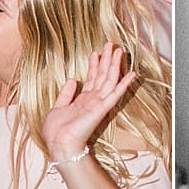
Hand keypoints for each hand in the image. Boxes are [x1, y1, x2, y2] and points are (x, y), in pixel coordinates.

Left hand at [41, 44, 137, 161]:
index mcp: (82, 100)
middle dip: (107, 59)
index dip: (94, 64)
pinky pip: (114, 94)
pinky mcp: (101, 109)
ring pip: (109, 80)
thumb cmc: (57, 131)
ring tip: (119, 50)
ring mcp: (98, 104)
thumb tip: (72, 79)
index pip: (91, 78)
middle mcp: (92, 100)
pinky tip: (131, 75)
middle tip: (111, 44)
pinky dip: (123, 84)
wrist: (59, 144)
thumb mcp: (58, 107)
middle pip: (102, 76)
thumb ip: (66, 93)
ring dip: (114, 65)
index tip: (97, 52)